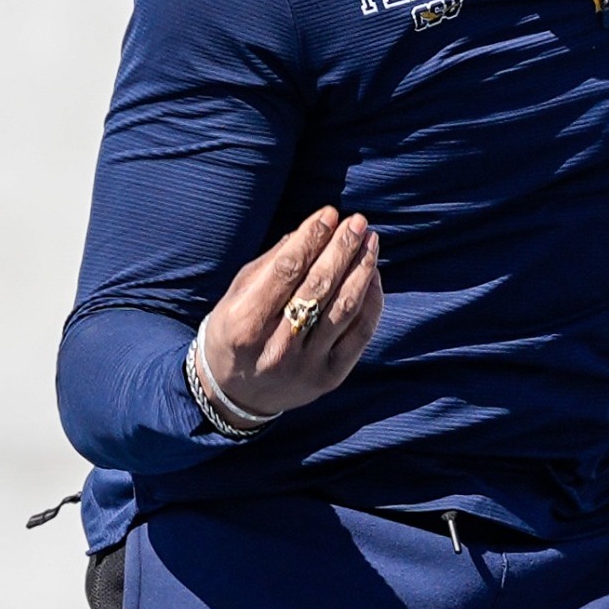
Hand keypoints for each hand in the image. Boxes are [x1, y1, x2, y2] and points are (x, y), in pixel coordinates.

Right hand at [201, 207, 384, 421]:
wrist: (235, 395)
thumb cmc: (235, 332)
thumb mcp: (237, 297)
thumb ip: (269, 265)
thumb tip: (309, 230)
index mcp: (245, 323)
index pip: (286, 269)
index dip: (311, 237)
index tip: (330, 213)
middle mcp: (276, 346)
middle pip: (318, 286)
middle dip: (342, 248)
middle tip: (358, 222)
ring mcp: (305, 365)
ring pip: (344, 308)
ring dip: (362, 269)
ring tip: (370, 242)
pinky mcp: (329, 378)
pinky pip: (359, 334)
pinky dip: (371, 301)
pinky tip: (372, 276)